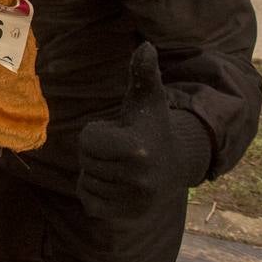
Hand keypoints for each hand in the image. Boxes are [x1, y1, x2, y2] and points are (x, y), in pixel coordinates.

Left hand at [75, 43, 211, 218]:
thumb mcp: (148, 99)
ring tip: (118, 165)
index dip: (96, 132)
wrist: (176, 165)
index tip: (115, 132)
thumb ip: (143, 73)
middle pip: (86, 161)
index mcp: (138, 149)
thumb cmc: (152, 125)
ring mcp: (133, 201)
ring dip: (95, 172)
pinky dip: (94, 192)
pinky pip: (89, 202)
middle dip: (95, 152)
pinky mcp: (126, 216)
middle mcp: (138, 179)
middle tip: (117, 150)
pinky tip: (114, 182)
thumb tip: (146, 46)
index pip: (87, 140)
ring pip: (86, 182)